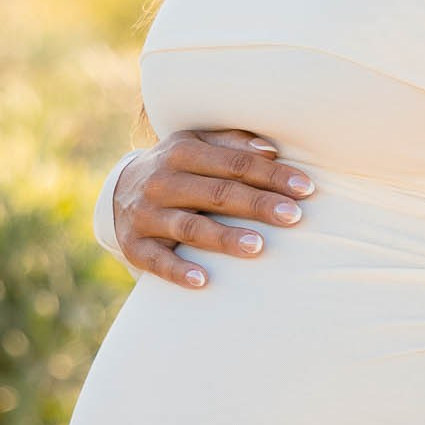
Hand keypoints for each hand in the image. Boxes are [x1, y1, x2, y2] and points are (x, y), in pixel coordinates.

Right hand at [114, 128, 312, 290]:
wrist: (119, 192)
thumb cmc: (178, 168)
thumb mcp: (197, 145)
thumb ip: (232, 143)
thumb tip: (271, 150)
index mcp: (182, 151)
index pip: (235, 163)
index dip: (271, 175)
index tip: (306, 189)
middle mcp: (162, 181)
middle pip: (218, 193)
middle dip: (257, 204)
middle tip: (293, 216)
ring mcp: (147, 215)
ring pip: (191, 226)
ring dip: (224, 237)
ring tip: (258, 247)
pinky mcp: (136, 245)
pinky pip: (158, 260)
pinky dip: (178, 270)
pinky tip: (202, 280)